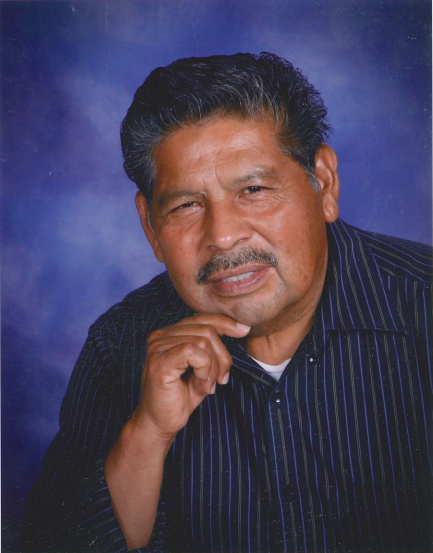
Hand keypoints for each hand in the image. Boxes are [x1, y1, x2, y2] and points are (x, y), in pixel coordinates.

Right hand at [133, 314, 250, 440]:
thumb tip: (240, 328)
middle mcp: (161, 335)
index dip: (226, 322)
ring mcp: (158, 346)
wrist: (160, 423)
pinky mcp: (160, 361)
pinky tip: (201, 383)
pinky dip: (204, 368)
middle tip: (221, 379)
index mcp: (170, 333)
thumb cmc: (181, 397)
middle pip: (207, 330)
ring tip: (208, 385)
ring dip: (213, 367)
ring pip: (203, 341)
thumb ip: (214, 348)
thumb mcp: (204, 368)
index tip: (244, 330)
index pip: (203, 318)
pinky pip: (193, 351)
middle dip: (222, 356)